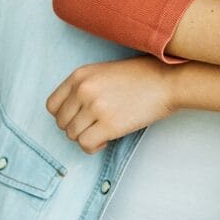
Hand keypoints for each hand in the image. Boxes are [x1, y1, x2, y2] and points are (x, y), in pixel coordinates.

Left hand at [46, 57, 176, 152]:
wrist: (167, 81)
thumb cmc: (141, 76)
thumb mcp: (105, 72)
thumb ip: (85, 87)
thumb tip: (72, 112)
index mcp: (80, 75)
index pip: (52, 105)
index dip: (64, 116)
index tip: (78, 118)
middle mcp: (84, 90)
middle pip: (61, 122)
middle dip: (76, 128)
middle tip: (94, 126)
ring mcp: (96, 107)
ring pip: (72, 135)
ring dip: (86, 137)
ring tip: (103, 132)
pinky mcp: (109, 125)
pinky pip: (85, 145)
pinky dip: (93, 147)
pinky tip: (106, 140)